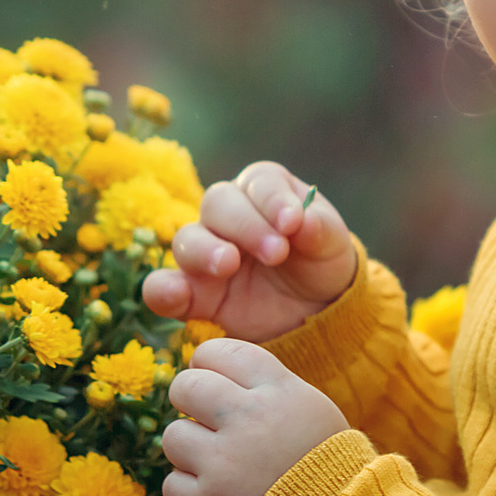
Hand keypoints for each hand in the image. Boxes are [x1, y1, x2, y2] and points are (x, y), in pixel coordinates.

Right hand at [142, 162, 357, 341]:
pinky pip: (162, 287)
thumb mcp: (332, 246)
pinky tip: (177, 295)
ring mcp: (205, 254)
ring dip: (204, 250)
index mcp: (264, 191)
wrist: (315, 314)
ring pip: (187, 239)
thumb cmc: (320, 264)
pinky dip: (163, 289)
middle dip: (244, 225)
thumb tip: (305, 220)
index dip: (272, 199)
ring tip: (228, 264)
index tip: (293, 222)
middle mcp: (228, 216)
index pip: (259, 181)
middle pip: (218, 203)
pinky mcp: (192, 294)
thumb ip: (321, 230)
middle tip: (275, 252)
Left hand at [160, 339, 351, 495]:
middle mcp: (249, 418)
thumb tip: (208, 370)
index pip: (219, 352)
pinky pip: (172, 485)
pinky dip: (189, 493)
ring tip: (220, 465)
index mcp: (278, 390)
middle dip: (189, 401)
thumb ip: (263, 385)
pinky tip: (217, 495)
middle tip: (206, 421)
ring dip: (190, 451)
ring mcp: (225, 461)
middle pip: (185, 386)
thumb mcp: (309, 407)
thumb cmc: (325, 463)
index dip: (208, 364)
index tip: (213, 380)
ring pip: (173, 436)